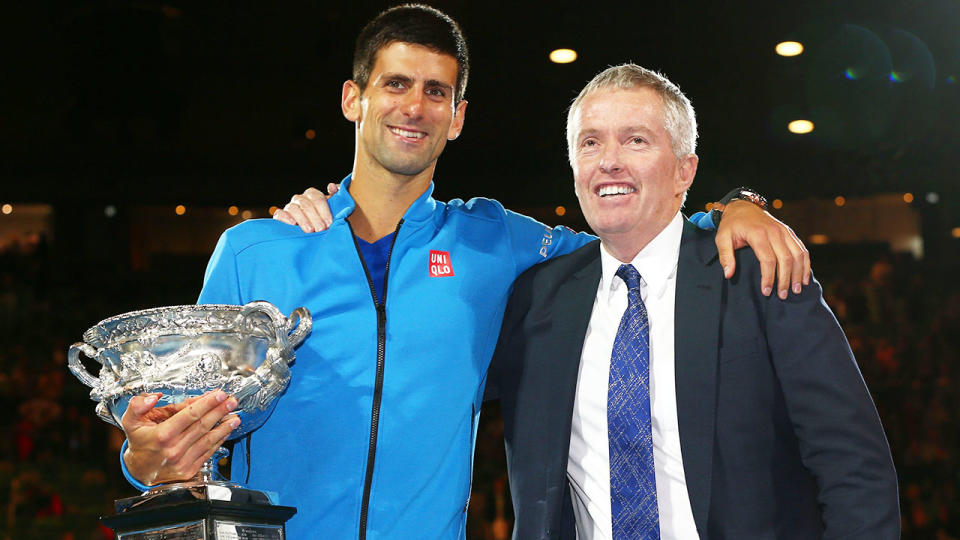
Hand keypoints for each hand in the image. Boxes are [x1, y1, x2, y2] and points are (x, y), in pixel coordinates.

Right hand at [121, 390, 239, 485]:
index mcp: (162, 435)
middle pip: (202, 426)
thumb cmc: (140, 443)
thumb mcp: (130, 422)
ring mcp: (183, 461)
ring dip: (224, 427)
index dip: (206, 404)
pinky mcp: (190, 469)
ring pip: (208, 440)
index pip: (189, 415)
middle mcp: (174, 449)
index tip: (219, 394)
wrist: (139, 472)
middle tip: (232, 401)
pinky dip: (219, 440)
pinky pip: (208, 452)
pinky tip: (226, 431)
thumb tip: (154, 397)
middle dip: (219, 411)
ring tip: (235, 416)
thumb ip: (137, 406)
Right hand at [273, 183, 339, 232]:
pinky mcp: (280, 216)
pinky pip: (279, 214)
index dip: (324, 210)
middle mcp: (300, 199)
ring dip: (303, 219)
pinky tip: (293, 223)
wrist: (314, 233)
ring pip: (293, 208)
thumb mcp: (334, 210)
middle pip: (306, 204)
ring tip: (310, 230)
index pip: (317, 198)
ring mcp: (290, 207)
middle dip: (315, 217)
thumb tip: (332, 186)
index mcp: (312, 195)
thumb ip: (336, 198)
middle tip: (322, 229)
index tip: (330, 222)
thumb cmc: (325, 221)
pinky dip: (285, 217)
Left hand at [715, 200, 809, 298]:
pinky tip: (804, 278)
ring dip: (799, 273)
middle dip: (785, 279)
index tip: (766, 292)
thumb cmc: (732, 225)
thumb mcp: (722, 238)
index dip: (768, 278)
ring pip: (798, 254)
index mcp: (758, 234)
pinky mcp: (789, 232)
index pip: (768, 260)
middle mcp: (775, 231)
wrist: (743, 207)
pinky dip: (805, 264)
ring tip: (796, 290)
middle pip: (786, 258)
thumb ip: (725, 256)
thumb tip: (728, 274)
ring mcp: (784, 231)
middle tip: (783, 296)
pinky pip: (802, 249)